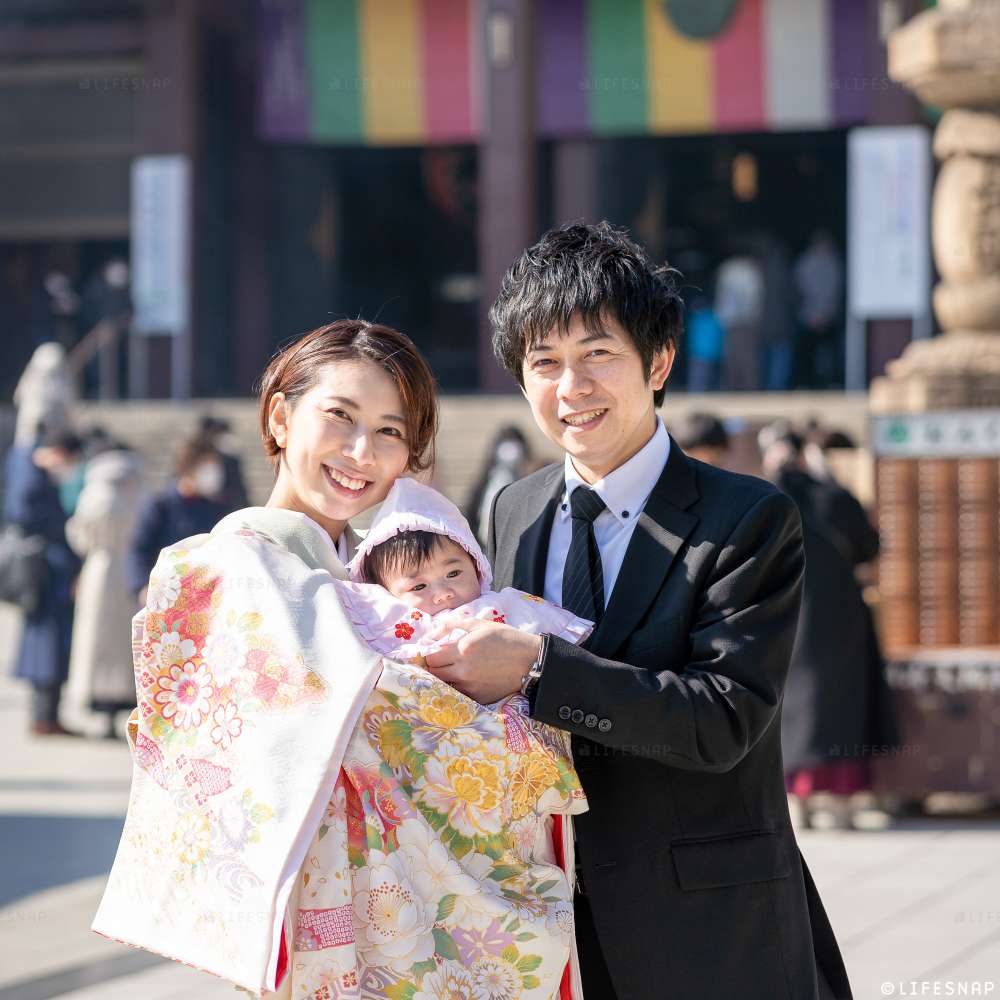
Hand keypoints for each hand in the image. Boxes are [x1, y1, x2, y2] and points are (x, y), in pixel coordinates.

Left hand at [423, 620, 541, 703]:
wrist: (530, 661)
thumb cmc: (506, 639)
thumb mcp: (480, 625)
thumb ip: (452, 625)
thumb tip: (430, 632)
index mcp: (462, 649)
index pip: (431, 657)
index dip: (430, 653)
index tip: (435, 651)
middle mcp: (463, 671)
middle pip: (434, 673)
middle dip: (435, 666)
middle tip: (443, 660)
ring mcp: (470, 687)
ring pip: (443, 685)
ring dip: (445, 678)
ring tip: (454, 670)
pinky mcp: (478, 698)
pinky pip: (458, 694)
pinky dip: (458, 687)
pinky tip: (467, 679)